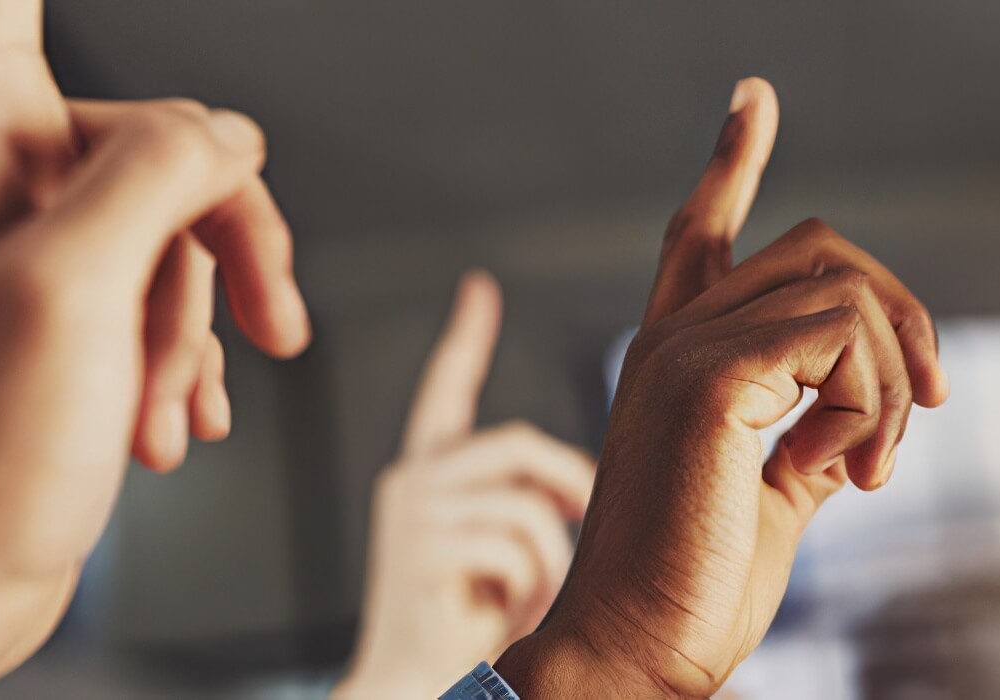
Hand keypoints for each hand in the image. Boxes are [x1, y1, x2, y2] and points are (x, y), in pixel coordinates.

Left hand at [0, 1, 308, 695]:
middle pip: (164, 125)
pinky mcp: (61, 305)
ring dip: (200, 316)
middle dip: (217, 238)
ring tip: (173, 407)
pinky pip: (161, 284)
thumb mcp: (76, 289)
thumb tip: (229, 136)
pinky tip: (169, 422)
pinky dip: (182, 350)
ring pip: (178, 217)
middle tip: (256, 324)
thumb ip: (160, 173)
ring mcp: (31, 239)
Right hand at [335, 271, 595, 698]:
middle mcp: (410, 481)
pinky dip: (532, 581)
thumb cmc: (473, 638)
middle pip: (513, 441)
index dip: (464, 340)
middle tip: (590, 524)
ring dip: (552, 554)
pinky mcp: (419, 549)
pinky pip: (513, 540)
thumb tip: (589, 481)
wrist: (416, 693)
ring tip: (537, 594)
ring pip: (523, 497)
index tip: (478, 290)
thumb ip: (533, 507)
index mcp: (429, 478)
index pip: (446, 392)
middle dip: (569, 481)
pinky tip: (511, 608)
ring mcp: (410, 512)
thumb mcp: (508, 558)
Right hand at [495, 78, 948, 697]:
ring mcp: (685, 352)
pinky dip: (873, 406)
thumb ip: (812, 436)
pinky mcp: (709, 380)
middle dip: (901, 314)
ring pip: (846, 290)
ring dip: (893, 384)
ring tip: (870, 470)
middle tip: (930, 406)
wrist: (635, 654)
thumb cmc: (693, 593)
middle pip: (820, 250)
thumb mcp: (772, 499)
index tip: (753, 98)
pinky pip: (843, 340)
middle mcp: (673, 340)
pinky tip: (849, 472)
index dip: (731, 164)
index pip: (700, 235)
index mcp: (678, 363)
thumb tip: (871, 407)